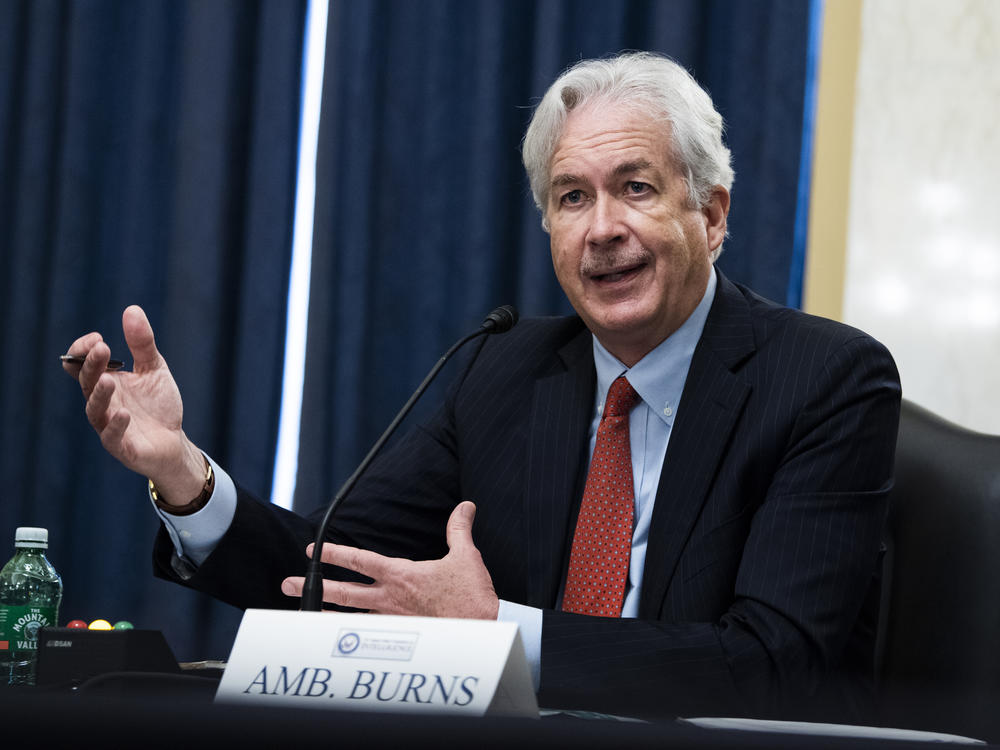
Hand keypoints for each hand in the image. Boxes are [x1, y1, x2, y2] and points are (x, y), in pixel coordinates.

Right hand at [63, 305, 204, 503]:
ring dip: (100, 394)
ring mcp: (109, 425)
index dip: (82, 351)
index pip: (80, 365)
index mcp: (105, 382)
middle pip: (87, 382)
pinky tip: (125, 413)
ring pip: (95, 410)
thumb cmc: (158, 404)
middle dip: (92, 365)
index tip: (99, 339)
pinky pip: (112, 438)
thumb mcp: (154, 369)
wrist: (173, 441)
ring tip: (109, 379)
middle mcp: (102, 403)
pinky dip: (116, 426)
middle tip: (102, 347)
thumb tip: (132, 309)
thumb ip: (142, 344)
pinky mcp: (123, 447)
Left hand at [281, 502, 499, 619]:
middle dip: (313, 585)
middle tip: (288, 583)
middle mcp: (389, 598)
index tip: (313, 548)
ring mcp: (392, 620)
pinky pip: (367, 633)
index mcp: (401, 576)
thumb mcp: (466, 556)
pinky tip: (335, 634)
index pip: (360, 560)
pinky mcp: (400, 636)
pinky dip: (347, 632)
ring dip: (324, 611)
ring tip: (301, 610)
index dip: (334, 552)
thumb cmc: (471, 596)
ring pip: (349, 615)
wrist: (480, 631)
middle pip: (342, 591)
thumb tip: (465, 507)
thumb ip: (459, 529)